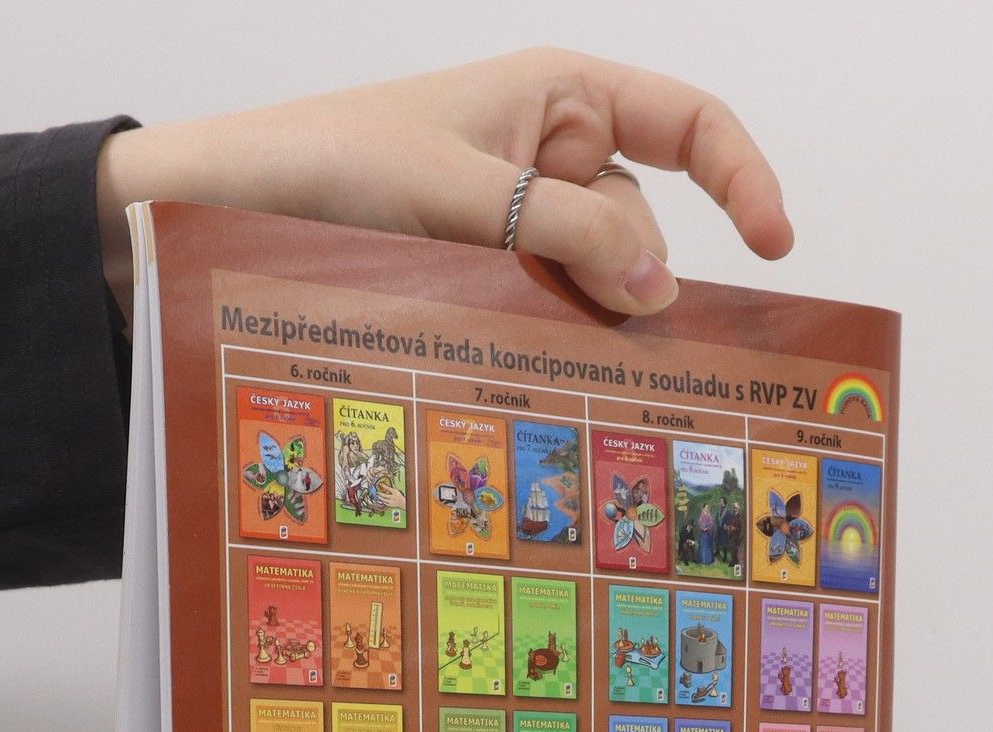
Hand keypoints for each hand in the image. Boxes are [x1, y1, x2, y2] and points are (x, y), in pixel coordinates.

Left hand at [95, 49, 792, 323]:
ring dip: (582, 322)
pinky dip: (542, 340)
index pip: (687, 126)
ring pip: (589, 283)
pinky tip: (529, 373)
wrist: (219, 209)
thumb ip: (567, 236)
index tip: (773, 250)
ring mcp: (513, 224)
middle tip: (644, 354)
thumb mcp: (463, 193)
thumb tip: (662, 285)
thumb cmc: (330, 164)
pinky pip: (540, 310)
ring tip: (560, 367)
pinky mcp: (479, 276)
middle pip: (640, 225)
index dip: (742, 180)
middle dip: (640, 283)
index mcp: (560, 96)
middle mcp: (548, 156)